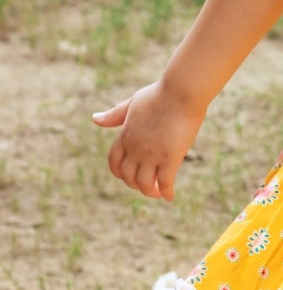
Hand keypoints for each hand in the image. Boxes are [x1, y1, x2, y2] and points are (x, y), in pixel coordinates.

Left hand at [91, 80, 206, 201]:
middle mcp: (135, 149)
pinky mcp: (170, 158)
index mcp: (125, 136)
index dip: (120, 173)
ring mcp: (152, 155)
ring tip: (157, 194)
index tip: (129, 175)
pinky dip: (166, 193)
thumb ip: (115, 115)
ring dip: (149, 192)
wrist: (181, 91)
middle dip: (135, 184)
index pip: (114, 163)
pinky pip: (165, 182)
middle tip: (147, 186)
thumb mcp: (133, 103)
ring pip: (145, 184)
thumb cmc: (160, 94)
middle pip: (128, 176)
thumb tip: (95, 119)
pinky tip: (169, 197)